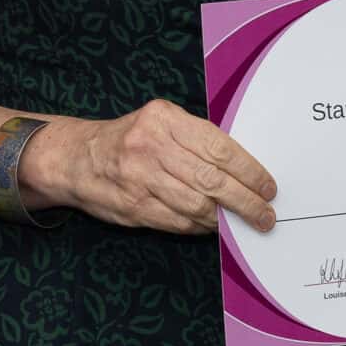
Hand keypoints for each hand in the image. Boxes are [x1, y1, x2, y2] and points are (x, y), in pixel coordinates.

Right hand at [28, 99, 277, 233]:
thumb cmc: (130, 139)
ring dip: (225, 218)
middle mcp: (151, 146)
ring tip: (243, 223)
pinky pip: (178, 221)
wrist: (78, 158)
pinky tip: (213, 225)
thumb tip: (243, 170)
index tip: (267, 187)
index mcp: (164, 119)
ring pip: (197, 205)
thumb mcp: (160, 122)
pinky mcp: (134, 206)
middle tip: (265, 214)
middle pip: (212, 180)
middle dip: (246, 201)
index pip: (219, 147)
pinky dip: (201, 226)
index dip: (249, 171)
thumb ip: (195, 140)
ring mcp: (140, 178)